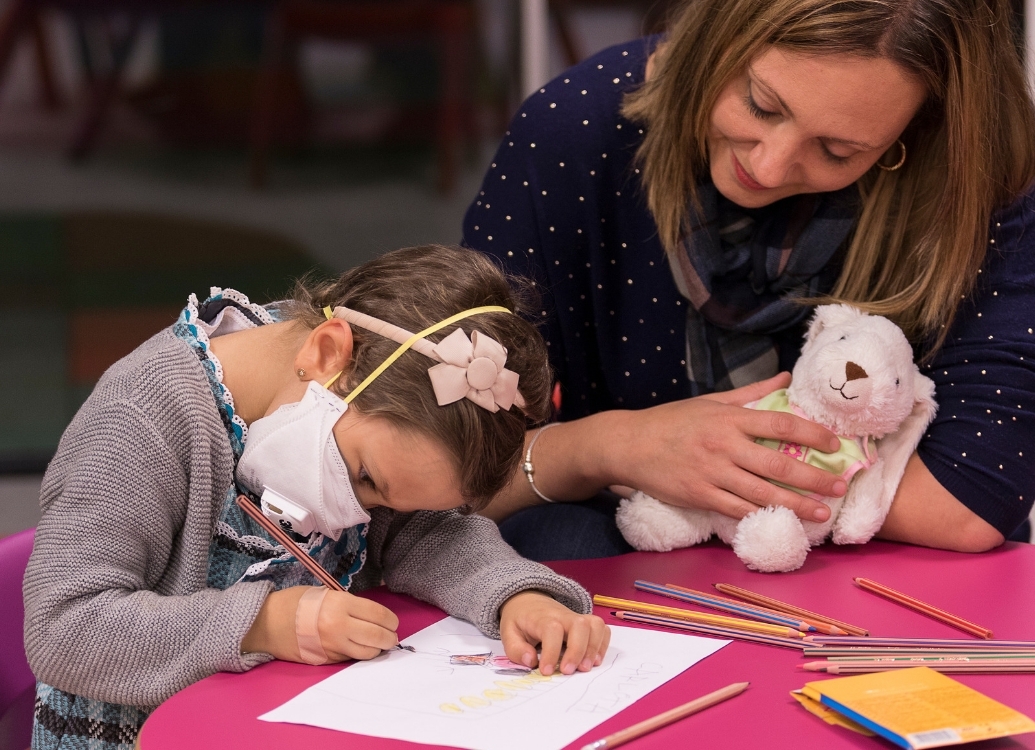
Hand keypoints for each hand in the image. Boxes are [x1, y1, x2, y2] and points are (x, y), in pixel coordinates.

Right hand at [242, 587, 398, 662]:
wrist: (266, 624)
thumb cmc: (295, 603)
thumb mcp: (325, 594)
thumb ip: (348, 604)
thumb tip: (371, 614)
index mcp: (340, 605)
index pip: (378, 614)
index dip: (390, 619)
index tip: (393, 621)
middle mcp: (339, 627)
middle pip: (377, 637)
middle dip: (389, 637)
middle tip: (391, 635)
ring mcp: (333, 646)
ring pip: (367, 653)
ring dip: (378, 649)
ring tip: (379, 644)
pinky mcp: (326, 660)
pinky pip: (351, 659)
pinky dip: (359, 654)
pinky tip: (360, 648)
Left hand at [498, 591, 609, 675]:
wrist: (529, 602)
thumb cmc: (521, 620)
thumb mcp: (508, 633)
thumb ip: (516, 649)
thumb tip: (531, 662)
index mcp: (543, 618)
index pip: (552, 630)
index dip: (551, 652)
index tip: (546, 671)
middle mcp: (563, 615)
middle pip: (580, 625)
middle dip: (577, 651)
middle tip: (567, 672)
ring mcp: (577, 618)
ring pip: (595, 625)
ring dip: (594, 648)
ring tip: (585, 668)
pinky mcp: (586, 623)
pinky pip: (602, 629)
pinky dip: (603, 645)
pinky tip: (594, 660)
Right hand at [609, 372, 845, 522]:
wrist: (628, 445)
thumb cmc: (670, 421)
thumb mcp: (709, 401)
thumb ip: (750, 392)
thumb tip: (784, 376)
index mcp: (728, 418)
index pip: (780, 423)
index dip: (812, 433)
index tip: (834, 445)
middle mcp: (724, 445)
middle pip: (778, 463)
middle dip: (814, 478)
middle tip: (840, 486)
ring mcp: (712, 473)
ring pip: (762, 493)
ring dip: (796, 505)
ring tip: (822, 514)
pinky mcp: (699, 495)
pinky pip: (737, 509)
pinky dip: (761, 516)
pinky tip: (782, 522)